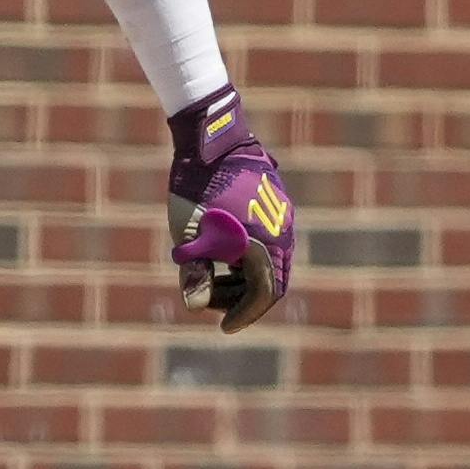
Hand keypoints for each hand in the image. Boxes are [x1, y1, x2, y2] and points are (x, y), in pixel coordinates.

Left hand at [166, 84, 294, 333]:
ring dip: (242, 279)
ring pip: (269, 263)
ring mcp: (282, 218)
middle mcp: (281, 232)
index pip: (263, 294)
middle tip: (209, 301)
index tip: (223, 329)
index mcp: (264, 243)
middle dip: (241, 300)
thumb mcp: (187, 234)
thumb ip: (195, 272)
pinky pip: (268, 244)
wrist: (211, 139)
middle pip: (270, 283)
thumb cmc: (194, 187)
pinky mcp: (276, 206)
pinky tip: (219, 255)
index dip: (244, 315)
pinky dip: (247, 259)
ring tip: (208, 277)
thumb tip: (195, 307)